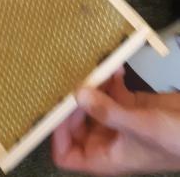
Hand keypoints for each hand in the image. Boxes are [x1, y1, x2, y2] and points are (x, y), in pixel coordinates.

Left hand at [52, 71, 179, 173]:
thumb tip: (77, 94)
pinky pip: (112, 91)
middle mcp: (108, 141)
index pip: (66, 154)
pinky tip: (115, 67)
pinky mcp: (132, 106)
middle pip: (75, 125)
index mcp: (105, 157)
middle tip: (69, 79)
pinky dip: (111, 79)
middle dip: (71, 102)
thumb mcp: (139, 126)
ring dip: (90, 85)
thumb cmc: (175, 141)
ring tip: (89, 67)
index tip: (56, 106)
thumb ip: (107, 111)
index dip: (56, 134)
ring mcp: (120, 122)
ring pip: (92, 104)